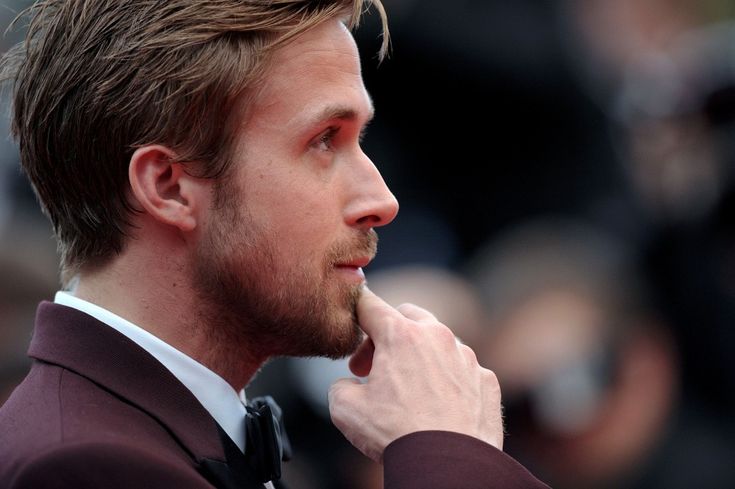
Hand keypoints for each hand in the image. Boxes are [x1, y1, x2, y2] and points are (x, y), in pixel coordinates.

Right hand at [328, 287, 503, 461]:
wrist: (448, 467)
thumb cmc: (397, 435)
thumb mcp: (345, 409)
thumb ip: (341, 385)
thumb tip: (349, 385)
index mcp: (400, 335)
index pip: (369, 304)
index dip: (355, 313)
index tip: (352, 324)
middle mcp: (437, 337)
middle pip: (407, 315)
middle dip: (388, 335)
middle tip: (375, 367)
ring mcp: (466, 357)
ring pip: (438, 341)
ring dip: (420, 356)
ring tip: (408, 389)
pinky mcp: (486, 379)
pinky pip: (463, 368)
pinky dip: (448, 379)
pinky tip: (439, 406)